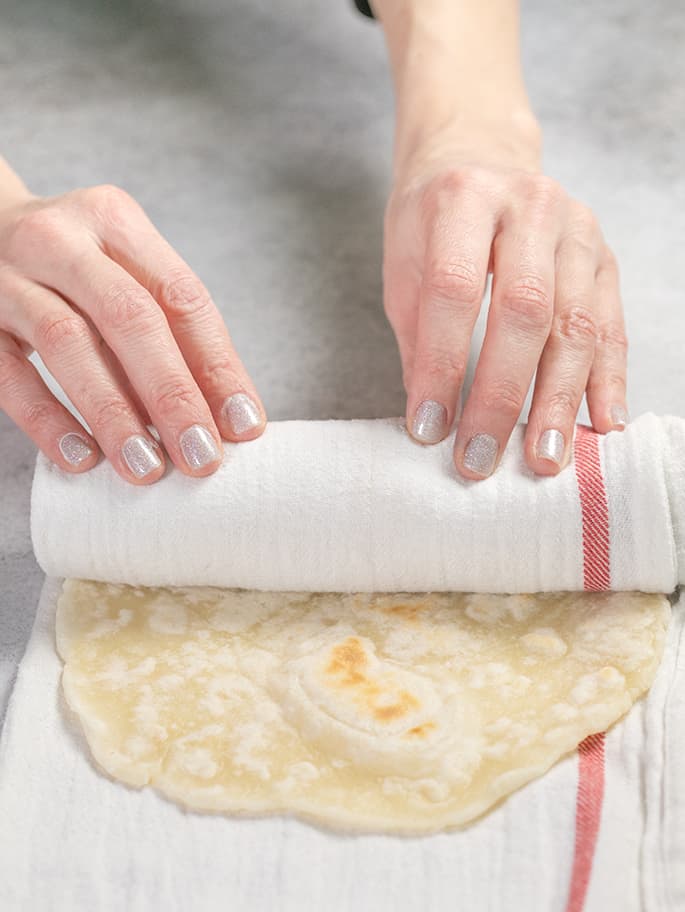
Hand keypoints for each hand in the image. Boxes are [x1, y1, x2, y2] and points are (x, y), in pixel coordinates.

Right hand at [0, 185, 265, 482]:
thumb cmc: (72, 270)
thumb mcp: (122, 273)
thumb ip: (169, 332)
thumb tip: (226, 420)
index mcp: (115, 221)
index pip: (181, 296)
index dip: (218, 365)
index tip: (244, 426)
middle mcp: (61, 240)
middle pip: (130, 317)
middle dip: (173, 394)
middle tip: (202, 457)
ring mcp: (8, 277)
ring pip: (69, 344)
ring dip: (114, 414)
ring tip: (147, 469)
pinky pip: (10, 375)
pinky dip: (48, 420)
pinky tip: (83, 459)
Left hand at [384, 137, 628, 478]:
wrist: (481, 155)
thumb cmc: (434, 218)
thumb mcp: (404, 262)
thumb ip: (417, 333)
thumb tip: (430, 417)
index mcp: (464, 199)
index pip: (455, 290)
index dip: (442, 365)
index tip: (429, 428)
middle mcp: (529, 206)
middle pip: (525, 309)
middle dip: (503, 394)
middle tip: (483, 456)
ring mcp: (576, 230)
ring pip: (576, 323)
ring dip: (559, 400)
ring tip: (544, 459)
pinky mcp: (605, 255)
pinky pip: (612, 325)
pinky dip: (607, 380)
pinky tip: (600, 424)